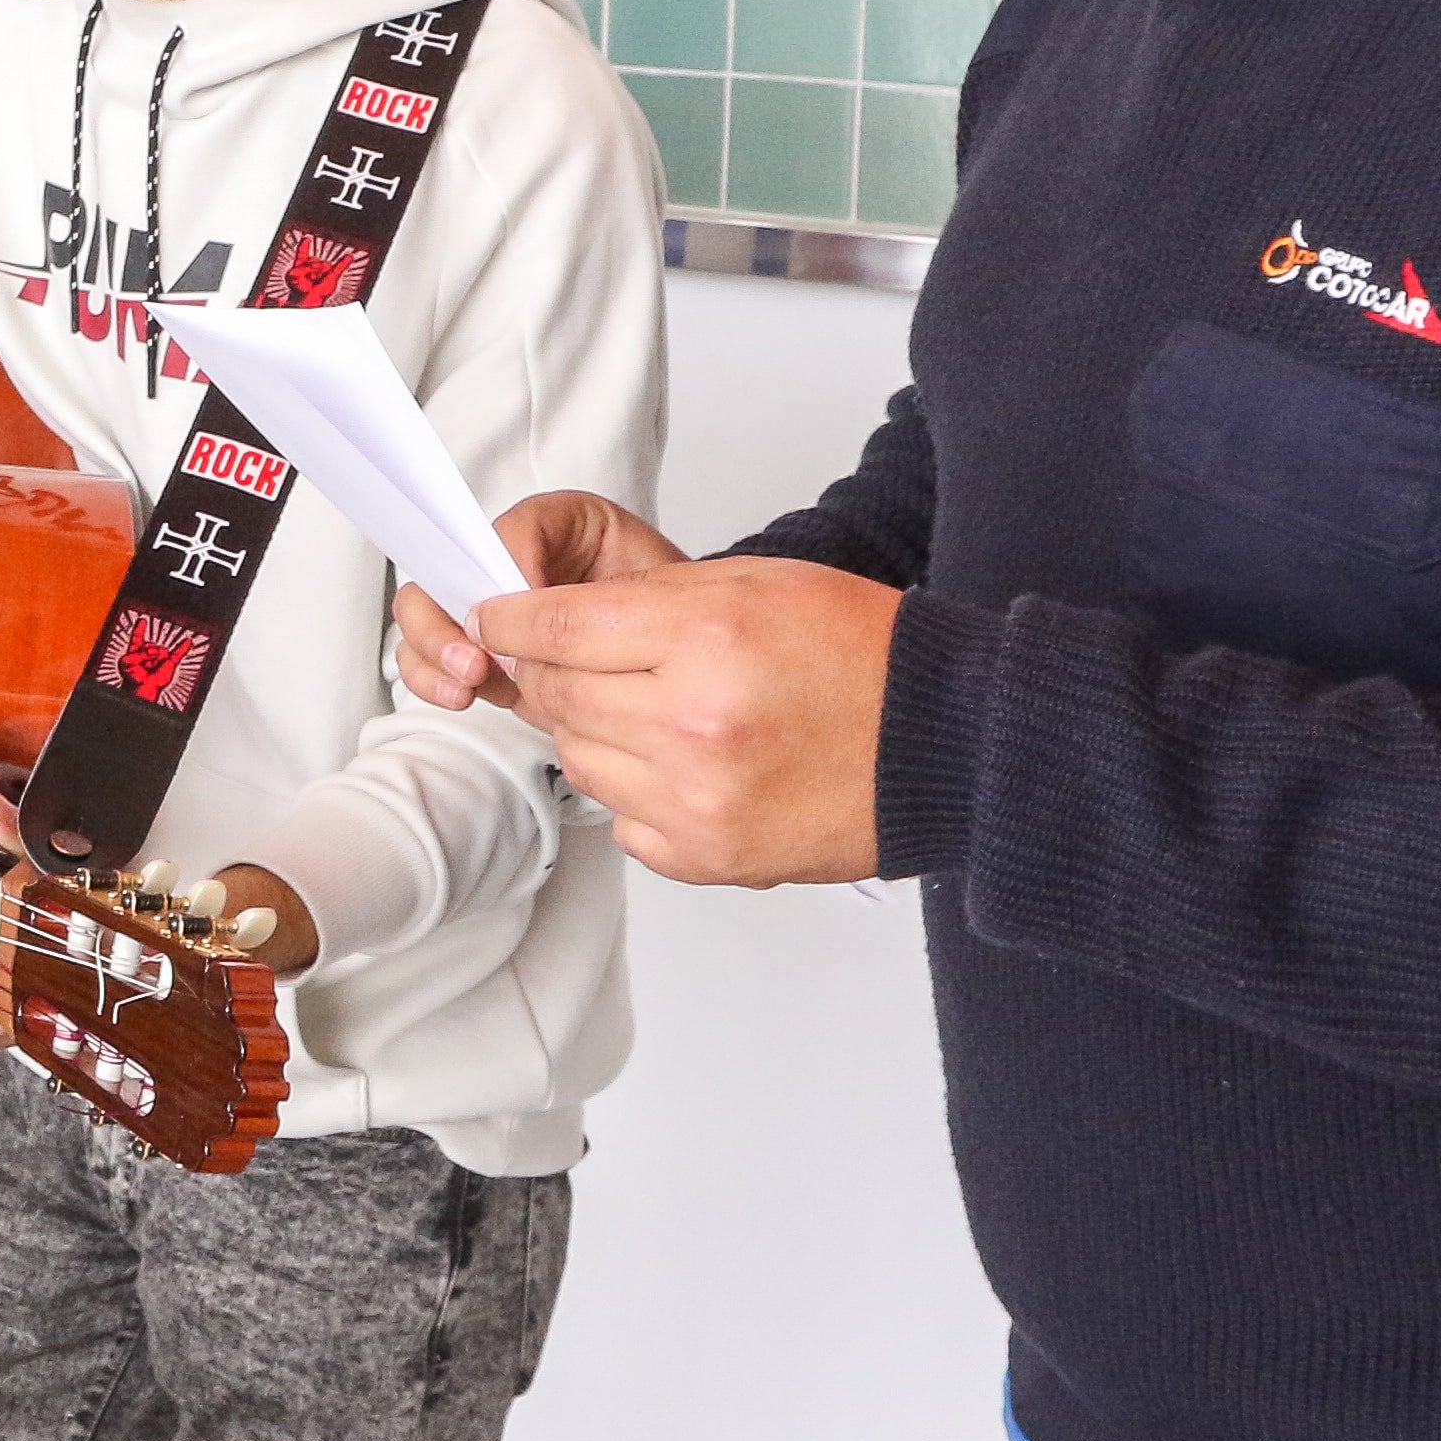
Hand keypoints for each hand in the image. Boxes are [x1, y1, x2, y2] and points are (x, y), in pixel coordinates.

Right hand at [397, 491, 689, 709]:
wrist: (683, 652)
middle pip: (437, 572)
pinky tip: (462, 695)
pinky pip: (431, 660)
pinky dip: (435, 680)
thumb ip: (591, 594)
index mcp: (546, 529)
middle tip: (475, 663)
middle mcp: (505, 562)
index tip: (504, 618)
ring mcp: (488, 611)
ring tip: (469, 685)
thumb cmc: (664, 609)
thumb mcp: (647, 582)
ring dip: (434, 654)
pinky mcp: (483, 654)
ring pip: (422, 618)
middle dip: (444, 622)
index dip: (489, 576)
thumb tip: (530, 618)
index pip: (497, 533)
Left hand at [474, 556, 903, 886]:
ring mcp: (699, 802)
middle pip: (556, 697)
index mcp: (703, 638)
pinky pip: (624, 821)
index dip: (509, 619)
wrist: (945, 742)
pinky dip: (636, 791)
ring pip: (580, 761)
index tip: (495, 617)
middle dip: (551, 672)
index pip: (552, 628)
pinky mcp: (710, 858)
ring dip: (595, 732)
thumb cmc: (861, 653)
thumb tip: (550, 617)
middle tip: (576, 659)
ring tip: (652, 710)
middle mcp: (693, 725)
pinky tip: (684, 764)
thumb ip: (645, 599)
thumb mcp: (752, 583)